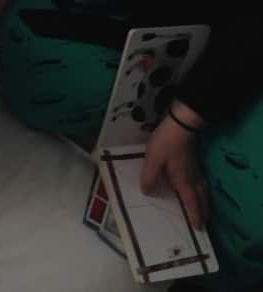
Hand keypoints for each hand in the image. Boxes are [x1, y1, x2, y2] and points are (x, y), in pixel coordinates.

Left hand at [141, 101, 208, 229]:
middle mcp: (193, 178)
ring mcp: (196, 170)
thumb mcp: (153, 160)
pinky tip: (199, 188)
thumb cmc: (166, 143)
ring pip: (204, 191)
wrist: (181, 126)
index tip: (198, 227)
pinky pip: (202, 183)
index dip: (194, 215)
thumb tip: (147, 191)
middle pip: (202, 199)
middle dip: (203, 212)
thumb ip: (150, 177)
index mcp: (183, 181)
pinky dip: (203, 191)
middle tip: (204, 223)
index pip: (191, 203)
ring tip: (204, 209)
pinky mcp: (195, 162)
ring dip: (205, 202)